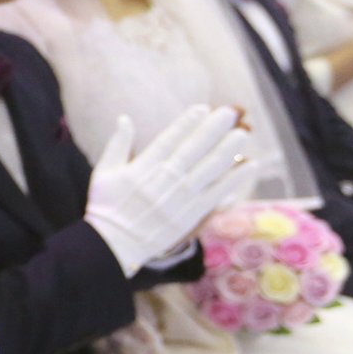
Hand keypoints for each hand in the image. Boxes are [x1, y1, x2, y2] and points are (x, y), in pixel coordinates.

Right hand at [85, 105, 253, 275]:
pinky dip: (235, 180)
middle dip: (212, 130)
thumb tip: (124, 118)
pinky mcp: (192, 215)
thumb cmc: (106, 207)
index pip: (170, 139)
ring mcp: (181, 197)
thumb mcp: (103, 172)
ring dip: (228, 151)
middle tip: (229, 113)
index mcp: (143, 167)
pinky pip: (218, 193)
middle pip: (194, 149)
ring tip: (242, 135)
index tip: (202, 108)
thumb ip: (117, 144)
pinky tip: (249, 166)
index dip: (187, 122)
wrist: (113, 245)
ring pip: (209, 169)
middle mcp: (165, 179)